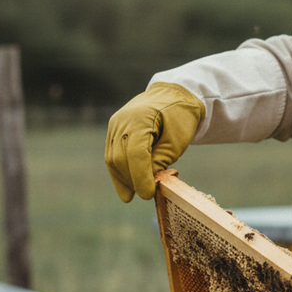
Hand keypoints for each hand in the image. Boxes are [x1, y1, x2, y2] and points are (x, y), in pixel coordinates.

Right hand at [105, 82, 204, 201]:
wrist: (173, 96)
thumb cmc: (179, 118)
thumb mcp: (177, 141)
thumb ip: (160, 161)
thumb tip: (146, 182)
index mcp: (140, 118)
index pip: (135, 154)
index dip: (140, 178)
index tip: (149, 194)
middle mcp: (122, 121)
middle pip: (120, 158)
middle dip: (132, 181)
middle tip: (148, 195)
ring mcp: (115, 125)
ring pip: (112, 159)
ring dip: (123, 179)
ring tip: (136, 193)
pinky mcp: (113, 130)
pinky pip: (112, 155)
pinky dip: (119, 172)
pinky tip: (127, 188)